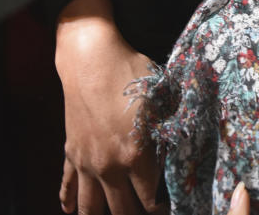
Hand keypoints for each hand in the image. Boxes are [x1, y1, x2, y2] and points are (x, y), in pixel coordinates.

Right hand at [56, 0, 163, 214]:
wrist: (90, 59)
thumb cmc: (129, 72)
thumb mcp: (162, 98)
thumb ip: (174, 126)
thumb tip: (191, 142)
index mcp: (135, 155)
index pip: (150, 199)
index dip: (162, 208)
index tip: (170, 207)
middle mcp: (108, 166)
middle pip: (121, 211)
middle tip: (146, 213)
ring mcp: (86, 162)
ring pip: (90, 207)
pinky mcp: (71, 152)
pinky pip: (67, 185)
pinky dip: (68, 201)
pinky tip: (70, 210)